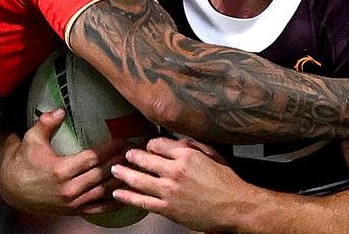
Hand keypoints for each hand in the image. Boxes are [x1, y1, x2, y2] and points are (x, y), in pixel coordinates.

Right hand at [0, 109, 125, 214]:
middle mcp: (69, 189)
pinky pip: (99, 208)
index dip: (110, 149)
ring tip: (136, 166)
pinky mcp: (74, 211)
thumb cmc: (23, 160)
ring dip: (121, 179)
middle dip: (120, 161)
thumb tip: (61, 110)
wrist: (12, 190)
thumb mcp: (31, 139)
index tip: (123, 139)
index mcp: (61, 170)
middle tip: (136, 150)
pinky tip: (127, 193)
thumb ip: (46, 123)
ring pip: (104, 190)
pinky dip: (114, 201)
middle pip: (102, 174)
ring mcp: (73, 202)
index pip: (92, 159)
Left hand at [111, 137, 244, 231]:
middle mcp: (174, 171)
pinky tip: (118, 193)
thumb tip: (177, 141)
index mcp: (186, 155)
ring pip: (138, 179)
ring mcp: (169, 191)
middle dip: (132, 155)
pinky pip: (141, 201)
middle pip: (144, 159)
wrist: (233, 206)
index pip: (158, 144)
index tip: (147, 146)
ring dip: (123, 173)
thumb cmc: (225, 180)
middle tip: (125, 154)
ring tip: (115, 170)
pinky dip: (127, 197)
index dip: (149, 144)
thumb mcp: (212, 154)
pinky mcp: (167, 208)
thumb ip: (193, 145)